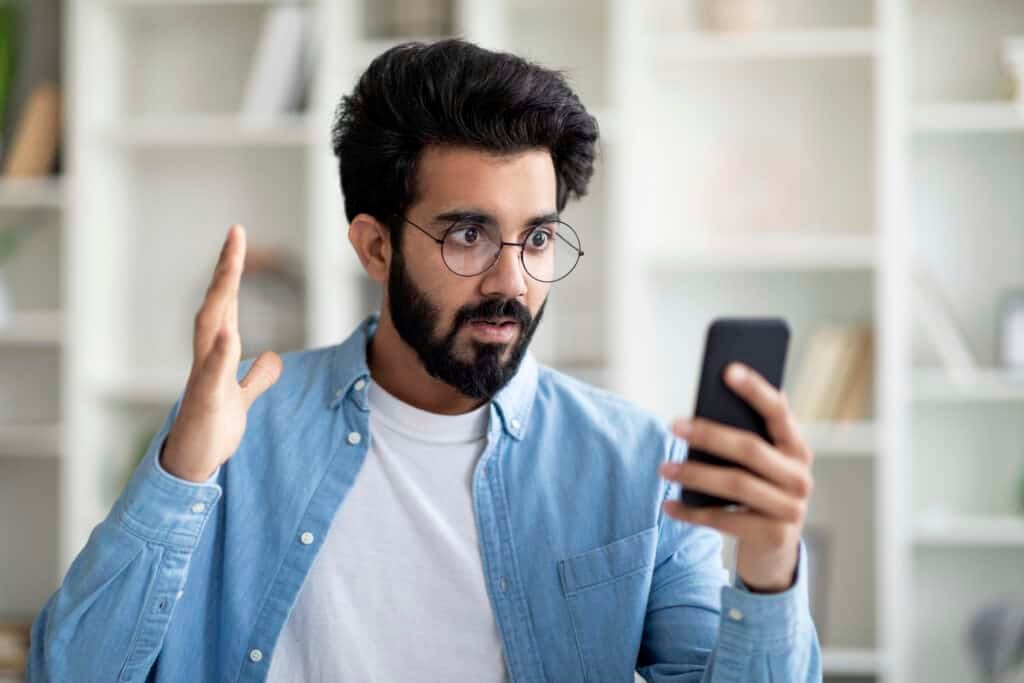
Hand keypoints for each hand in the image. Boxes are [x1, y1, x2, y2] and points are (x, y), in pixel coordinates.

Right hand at [160, 225, 282, 482]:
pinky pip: (213, 374)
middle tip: (235, 234)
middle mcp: (207, 357)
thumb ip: (257, 377)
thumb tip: (274, 358)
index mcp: (217, 353)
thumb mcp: (242, 399)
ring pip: (210, 329)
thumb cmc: (210, 429)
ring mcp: (203, 377)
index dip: (232, 272)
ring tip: (231, 266)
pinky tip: (230, 332)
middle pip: (216, 305)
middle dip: (226, 269)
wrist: (191, 465)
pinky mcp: (205, 401)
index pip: (227, 304)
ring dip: (221, 298)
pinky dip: (221, 353)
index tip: (239, 238)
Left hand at [659, 363, 814, 592]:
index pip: (779, 413)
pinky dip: (692, 513)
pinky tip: (668, 506)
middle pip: (750, 449)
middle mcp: (800, 477)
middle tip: (673, 424)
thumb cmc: (757, 491)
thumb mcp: (758, 464)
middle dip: (709, 434)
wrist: (774, 550)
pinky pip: (724, 520)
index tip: (727, 369)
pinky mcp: (773, 536)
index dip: (755, 390)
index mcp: (797, 449)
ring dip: (694, 475)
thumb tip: (710, 400)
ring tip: (663, 468)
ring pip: (736, 484)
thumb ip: (745, 437)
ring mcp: (790, 509)